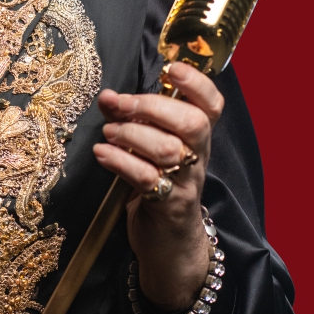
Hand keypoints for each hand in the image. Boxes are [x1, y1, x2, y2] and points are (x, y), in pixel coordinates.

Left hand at [92, 61, 223, 309]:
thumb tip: (108, 96)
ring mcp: (186, 183)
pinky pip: (147, 179)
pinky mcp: (169, 207)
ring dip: (132, 134)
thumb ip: (133, 122)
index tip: (172, 67)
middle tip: (118, 103)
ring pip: (168, 149)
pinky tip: (102, 154)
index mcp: (197, 139)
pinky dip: (120, 162)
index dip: (197, 83)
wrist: (169, 245)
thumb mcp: (149, 151)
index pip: (212, 104)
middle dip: (152, 106)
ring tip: (107, 132)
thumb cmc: (158, 188)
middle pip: (192, 122)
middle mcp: (198, 157)